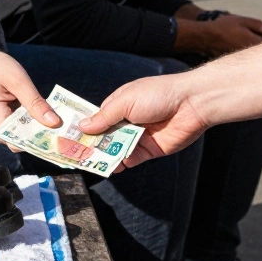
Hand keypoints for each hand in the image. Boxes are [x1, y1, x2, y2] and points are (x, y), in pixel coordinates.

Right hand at [0, 39, 59, 138]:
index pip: (18, 140)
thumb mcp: (18, 80)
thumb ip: (35, 103)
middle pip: (17, 141)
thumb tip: (55, 123)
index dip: (38, 138)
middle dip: (36, 133)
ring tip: (42, 113)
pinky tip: (30, 112)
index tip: (57, 130)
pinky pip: (10, 131)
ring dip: (30, 128)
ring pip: (15, 138)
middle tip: (56, 121)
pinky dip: (22, 124)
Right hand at [76, 72, 204, 168]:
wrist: (191, 104)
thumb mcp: (126, 101)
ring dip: (107, 155)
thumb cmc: (158, 94)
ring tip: (95, 163)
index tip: (70, 138)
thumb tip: (83, 126)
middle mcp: (128, 120)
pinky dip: (124, 162)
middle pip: (105, 136)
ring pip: (117, 149)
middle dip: (93, 145)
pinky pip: (133, 158)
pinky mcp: (150, 149)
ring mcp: (139, 135)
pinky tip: (116, 165)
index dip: (85, 128)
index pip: (97, 118)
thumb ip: (105, 116)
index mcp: (120, 104)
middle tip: (78, 155)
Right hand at [176, 14, 261, 57]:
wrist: (204, 38)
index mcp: (254, 43)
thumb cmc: (224, 27)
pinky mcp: (236, 63)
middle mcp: (250, 55)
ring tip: (248, 44)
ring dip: (257, 52)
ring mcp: (243, 61)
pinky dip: (248, 56)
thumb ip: (259, 25)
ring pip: (255, 57)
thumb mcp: (242, 21)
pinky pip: (247, 60)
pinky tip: (240, 48)